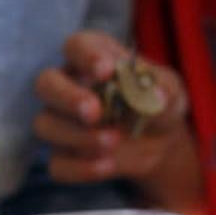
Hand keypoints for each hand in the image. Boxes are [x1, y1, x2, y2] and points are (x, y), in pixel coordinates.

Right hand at [33, 30, 189, 183]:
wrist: (159, 142)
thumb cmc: (158, 103)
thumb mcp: (170, 92)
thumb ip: (163, 89)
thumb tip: (155, 95)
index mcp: (92, 57)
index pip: (76, 46)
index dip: (86, 57)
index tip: (107, 71)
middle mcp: (68, 85)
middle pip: (46, 84)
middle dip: (68, 98)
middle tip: (94, 112)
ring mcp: (61, 122)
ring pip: (46, 125)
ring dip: (78, 136)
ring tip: (114, 141)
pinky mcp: (63, 155)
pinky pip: (57, 164)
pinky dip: (81, 168)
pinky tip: (108, 166)